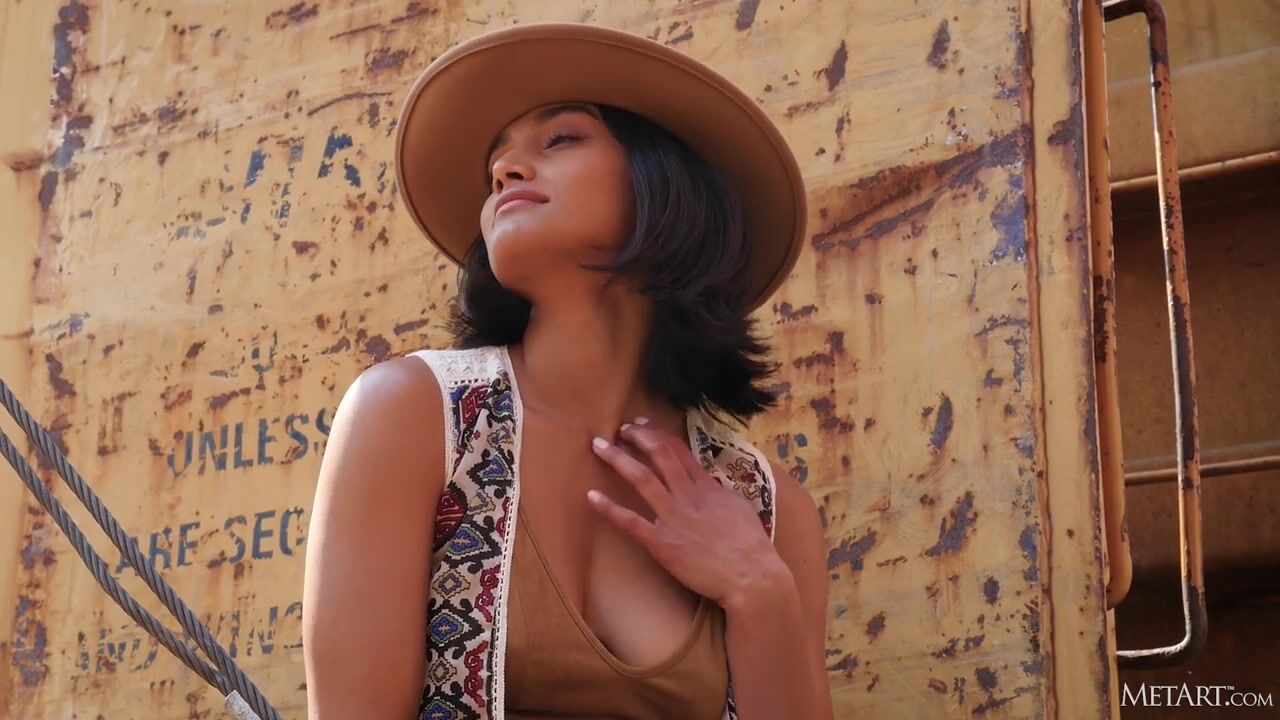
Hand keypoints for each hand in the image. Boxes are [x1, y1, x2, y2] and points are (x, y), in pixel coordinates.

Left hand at [587, 417, 780, 606]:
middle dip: (638, 438)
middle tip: (620, 429)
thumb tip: (709, 481)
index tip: (641, 425)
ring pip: (642, 479)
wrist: (751, 576)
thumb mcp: (739, 508)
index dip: (657, 434)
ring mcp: (673, 518)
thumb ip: (719, 492)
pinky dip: (609, 509)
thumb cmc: (751, 546)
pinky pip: (631, 522)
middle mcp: (688, 496)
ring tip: (599, 447)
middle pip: (659, 456)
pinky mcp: (662, 543)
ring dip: (618, 460)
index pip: (679, 451)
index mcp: (707, 487)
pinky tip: (592, 497)